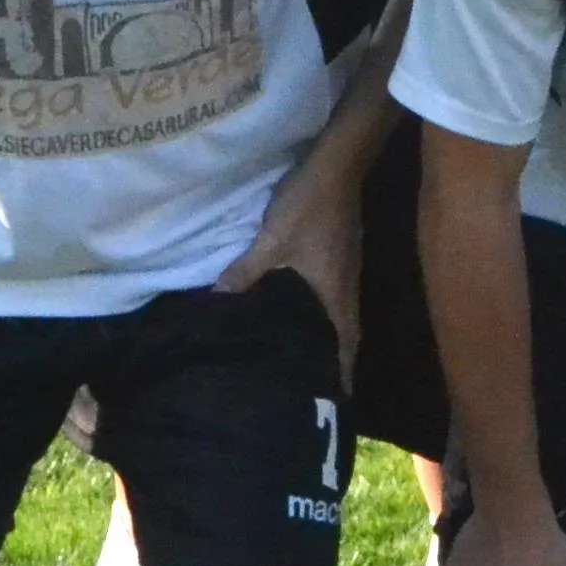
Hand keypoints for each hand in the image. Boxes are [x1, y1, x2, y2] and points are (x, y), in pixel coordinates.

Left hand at [217, 164, 361, 374]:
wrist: (337, 166)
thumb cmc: (309, 208)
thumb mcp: (273, 240)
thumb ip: (246, 272)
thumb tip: (218, 300)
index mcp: (335, 292)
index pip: (346, 342)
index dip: (343, 371)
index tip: (340, 399)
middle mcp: (347, 286)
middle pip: (348, 333)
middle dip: (337, 360)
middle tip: (320, 383)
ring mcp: (347, 269)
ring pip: (342, 314)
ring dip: (332, 336)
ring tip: (312, 355)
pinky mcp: (342, 255)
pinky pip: (335, 295)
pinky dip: (325, 313)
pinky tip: (306, 312)